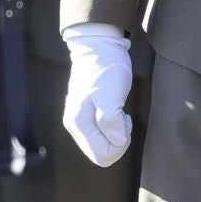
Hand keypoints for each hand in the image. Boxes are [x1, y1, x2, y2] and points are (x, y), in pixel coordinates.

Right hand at [63, 23, 133, 166]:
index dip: (120, 144)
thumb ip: (110, 119)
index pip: (102, 155)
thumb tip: (116, 141)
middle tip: (124, 117)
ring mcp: (79, 121)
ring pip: (102, 145)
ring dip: (117, 132)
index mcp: (78, 123)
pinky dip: (114, 126)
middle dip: (118, 140)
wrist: (100, 46)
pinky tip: (116, 110)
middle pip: (101, 154)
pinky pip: (103, 134)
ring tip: (120, 111)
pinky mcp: (86, 116)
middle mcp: (75, 126)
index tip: (125, 122)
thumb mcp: (111, 92)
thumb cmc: (106, 66)